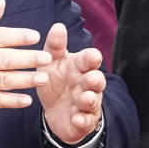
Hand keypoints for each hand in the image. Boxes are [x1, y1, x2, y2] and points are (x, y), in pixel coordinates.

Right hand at [0, 0, 52, 112]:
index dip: (17, 36)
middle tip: (46, 58)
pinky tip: (26, 99)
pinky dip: (11, 101)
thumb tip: (1, 1)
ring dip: (24, 80)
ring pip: (2, 81)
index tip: (35, 36)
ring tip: (43, 78)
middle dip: (27, 59)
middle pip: (3, 59)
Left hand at [37, 23, 105, 144]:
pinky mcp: (84, 120)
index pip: (89, 60)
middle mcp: (87, 84)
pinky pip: (86, 121)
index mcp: (80, 67)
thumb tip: (58, 26)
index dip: (92, 58)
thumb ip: (54, 46)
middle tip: (91, 78)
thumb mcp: (51, 63)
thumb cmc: (56, 81)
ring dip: (90, 99)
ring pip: (94, 100)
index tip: (93, 56)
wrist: (54, 111)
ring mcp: (87, 102)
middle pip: (96, 80)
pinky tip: (77, 119)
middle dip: (95, 80)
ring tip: (85, 99)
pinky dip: (82, 120)